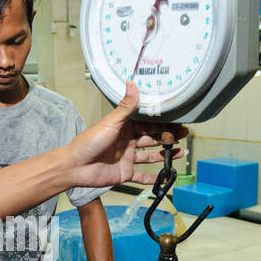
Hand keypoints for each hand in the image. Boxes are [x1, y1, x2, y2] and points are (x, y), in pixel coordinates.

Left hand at [67, 81, 187, 188]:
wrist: (76, 165)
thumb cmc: (89, 142)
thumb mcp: (110, 122)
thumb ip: (125, 106)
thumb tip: (131, 82)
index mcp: (125, 128)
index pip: (148, 125)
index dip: (163, 124)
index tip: (178, 121)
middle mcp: (127, 142)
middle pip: (152, 139)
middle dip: (168, 138)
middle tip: (185, 136)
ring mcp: (126, 158)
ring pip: (150, 157)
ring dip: (165, 155)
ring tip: (181, 153)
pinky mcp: (124, 173)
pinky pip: (141, 176)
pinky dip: (152, 178)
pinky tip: (165, 178)